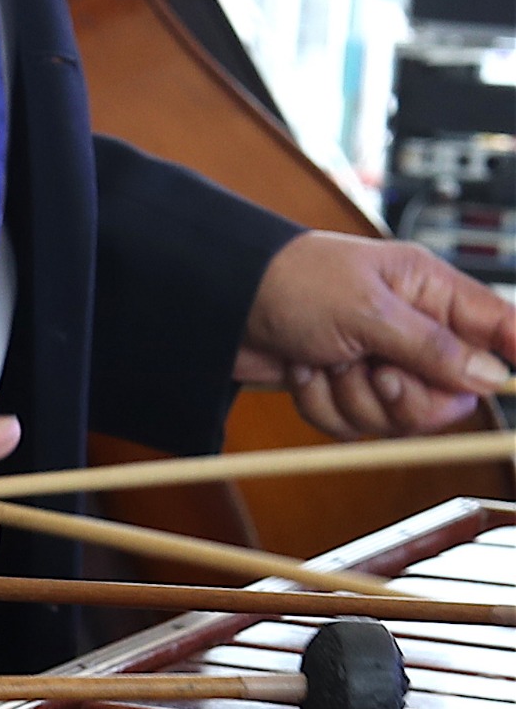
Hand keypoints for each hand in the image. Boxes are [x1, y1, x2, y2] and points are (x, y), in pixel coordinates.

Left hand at [237, 233, 515, 437]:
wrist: (222, 305)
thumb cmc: (294, 283)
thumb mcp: (368, 310)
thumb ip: (432, 346)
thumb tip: (491, 377)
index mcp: (432, 293)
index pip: (500, 328)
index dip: (512, 356)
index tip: (511, 385)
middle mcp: (413, 332)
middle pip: (448, 398)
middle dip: (405, 398)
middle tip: (376, 372)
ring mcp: (378, 364)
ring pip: (395, 418)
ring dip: (353, 398)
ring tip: (327, 360)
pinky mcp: (343, 391)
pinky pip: (352, 425)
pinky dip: (322, 404)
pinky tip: (305, 371)